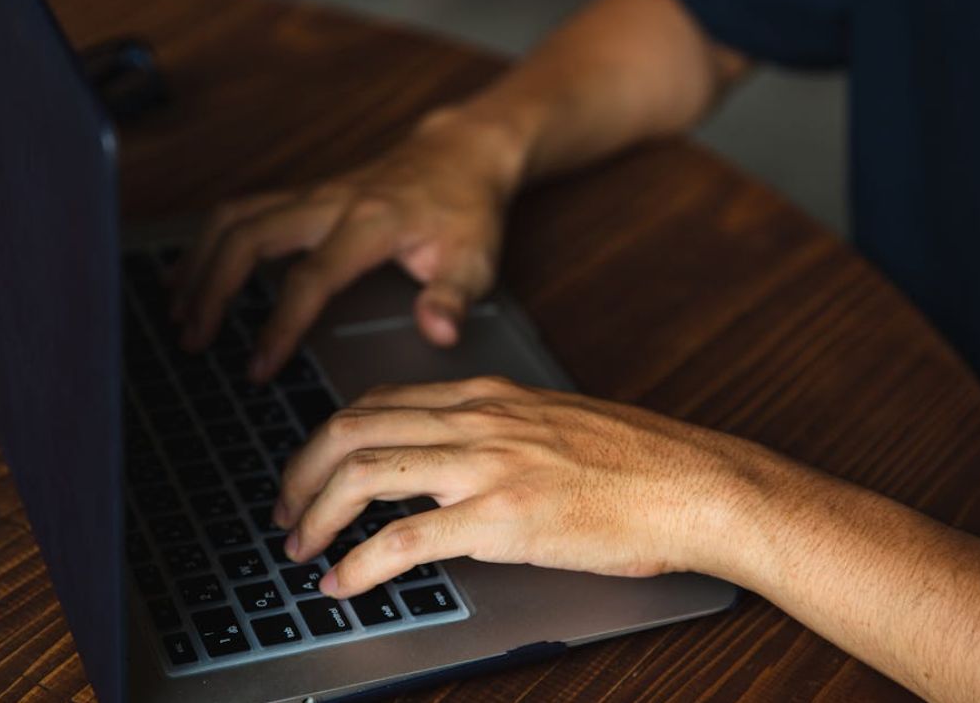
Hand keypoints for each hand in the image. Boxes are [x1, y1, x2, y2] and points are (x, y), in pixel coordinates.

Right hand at [166, 109, 526, 380]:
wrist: (460, 155)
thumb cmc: (467, 213)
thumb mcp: (476, 260)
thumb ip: (453, 298)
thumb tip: (437, 331)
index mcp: (371, 223)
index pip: (312, 278)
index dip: (280, 325)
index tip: (258, 368)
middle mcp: (331, 202)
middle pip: (248, 236)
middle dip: (213, 290)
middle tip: (193, 342)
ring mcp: (311, 194)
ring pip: (233, 218)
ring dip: (198, 263)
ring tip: (176, 313)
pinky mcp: (301, 194)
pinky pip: (240, 211)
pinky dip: (206, 242)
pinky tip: (186, 275)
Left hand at [272, 376, 768, 597]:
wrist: (696, 485)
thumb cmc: (640, 461)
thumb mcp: (555, 425)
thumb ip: (499, 433)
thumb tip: (459, 465)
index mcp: (487, 396)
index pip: (379, 399)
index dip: (330, 436)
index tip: (312, 469)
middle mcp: (476, 420)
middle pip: (352, 427)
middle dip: (300, 470)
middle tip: (284, 510)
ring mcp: (486, 466)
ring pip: (363, 471)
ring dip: (314, 513)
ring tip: (298, 547)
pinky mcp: (501, 519)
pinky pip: (402, 540)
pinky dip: (357, 563)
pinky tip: (343, 583)